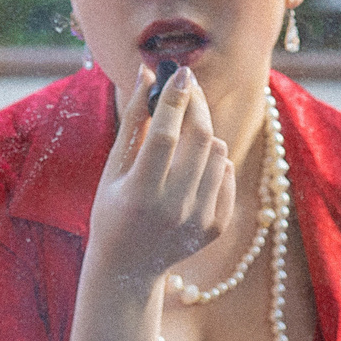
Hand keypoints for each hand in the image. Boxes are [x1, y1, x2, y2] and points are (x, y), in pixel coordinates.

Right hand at [87, 65, 238, 290]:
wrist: (127, 267)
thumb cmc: (113, 210)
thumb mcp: (113, 169)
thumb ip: (132, 121)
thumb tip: (147, 74)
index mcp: (140, 194)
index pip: (164, 136)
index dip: (174, 100)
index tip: (180, 73)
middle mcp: (173, 209)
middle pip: (199, 139)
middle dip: (196, 105)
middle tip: (189, 87)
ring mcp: (199, 221)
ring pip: (219, 152)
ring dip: (204, 134)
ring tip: (183, 139)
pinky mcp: (217, 227)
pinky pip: (228, 174)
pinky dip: (215, 162)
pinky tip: (193, 169)